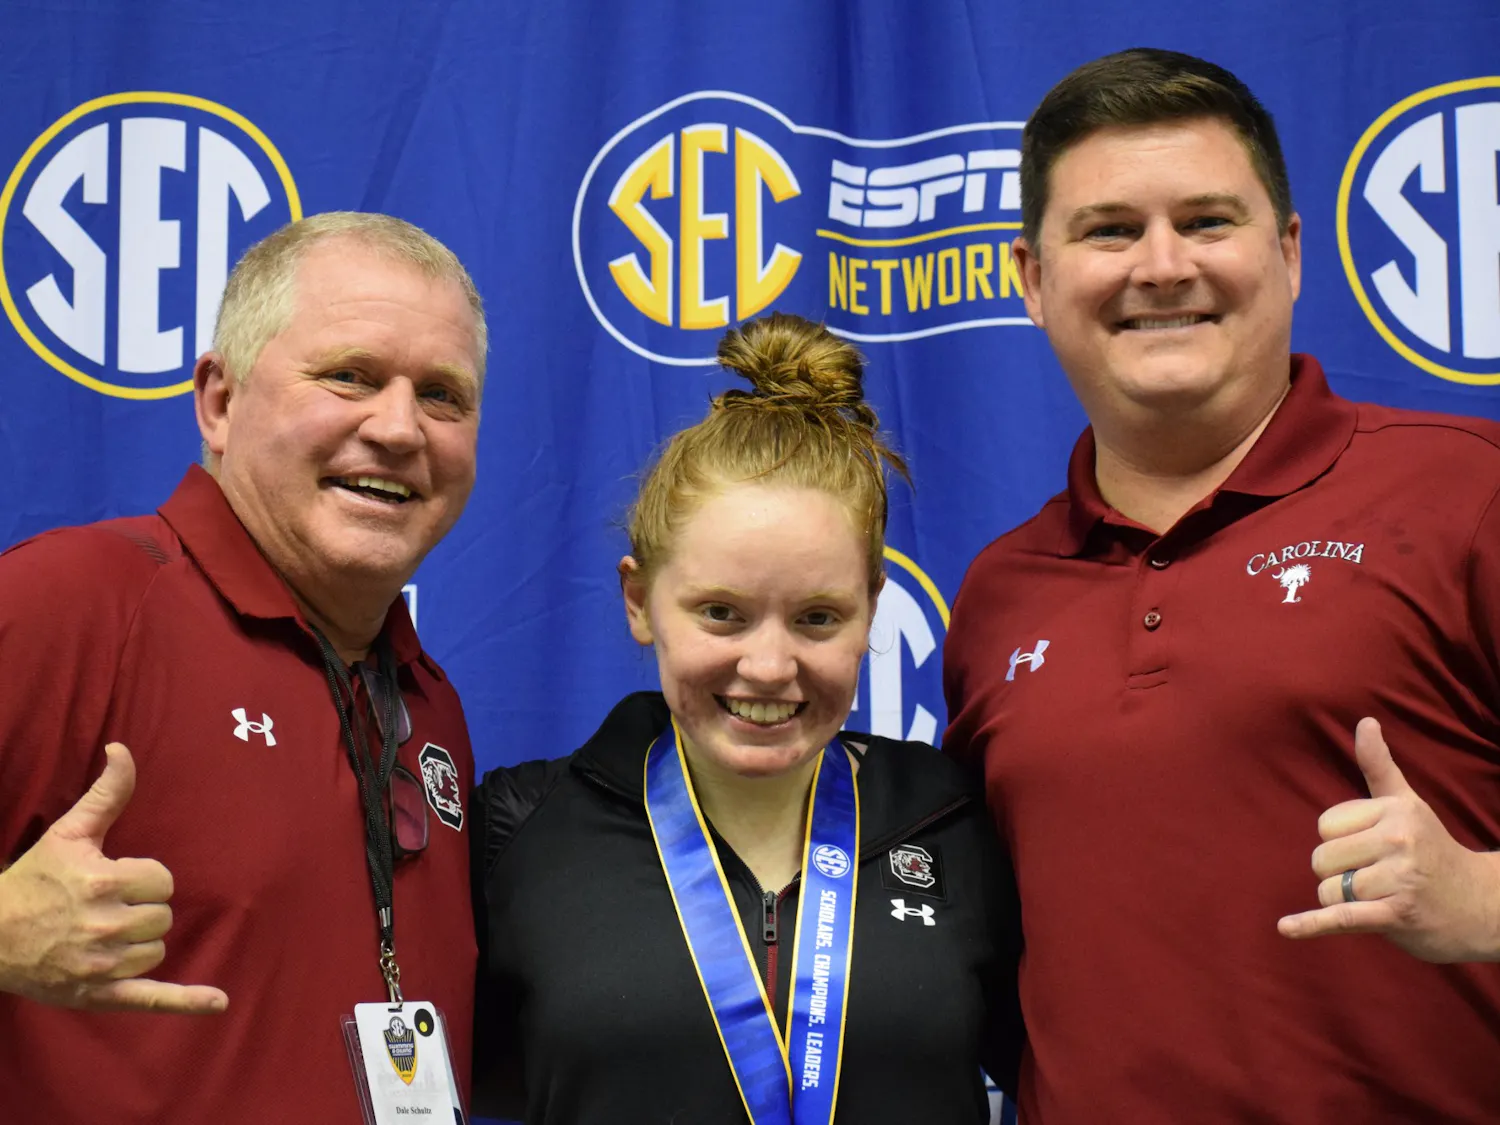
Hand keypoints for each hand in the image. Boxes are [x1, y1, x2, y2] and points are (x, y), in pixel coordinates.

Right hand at [0, 743, 228, 1011]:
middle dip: (141, 910)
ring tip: (102, 936)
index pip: (163, 881)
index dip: (142, 879)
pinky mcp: (98, 995)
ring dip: (138, 943)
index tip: (114, 881)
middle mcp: (104, 926)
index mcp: (104, 883)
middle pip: (163, 916)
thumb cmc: (33, 881)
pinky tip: (218, 1002)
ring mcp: (101, 965)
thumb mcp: (70, 833)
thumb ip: (106, 794)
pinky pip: (152, 999)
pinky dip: (185, 1002)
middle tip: (105, 910)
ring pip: (156, 949)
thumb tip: (122, 749)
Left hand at [1277, 718, 1499, 962]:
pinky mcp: (1397, 915)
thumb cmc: (1432, 851)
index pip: (1325, 826)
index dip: (1341, 841)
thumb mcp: (1407, 805)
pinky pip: (1342, 916)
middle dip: (1339, 873)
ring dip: (1345, 901)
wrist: (1484, 906)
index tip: (1373, 848)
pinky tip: (1286, 928)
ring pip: (1329, 889)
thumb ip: (1379, 767)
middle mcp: (1398, 840)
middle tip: (1378, 877)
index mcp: (1395, 810)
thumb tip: (1364, 721)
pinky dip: (1312, 924)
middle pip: (1322, 859)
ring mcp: (1399, 878)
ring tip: (1381, 898)